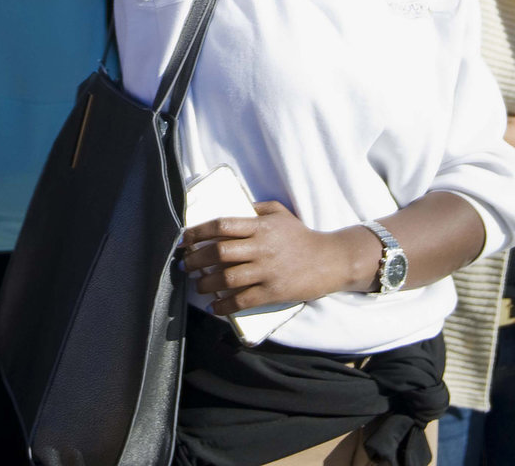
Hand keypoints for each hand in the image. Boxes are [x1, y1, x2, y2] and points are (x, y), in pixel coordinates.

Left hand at [181, 201, 373, 312]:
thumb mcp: (280, 213)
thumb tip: (234, 208)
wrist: (330, 260)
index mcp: (260, 227)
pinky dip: (224, 305)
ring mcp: (266, 271)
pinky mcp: (273, 292)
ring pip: (227, 278)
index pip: (222, 226)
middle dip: (196, 259)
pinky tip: (214, 307)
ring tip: (197, 285)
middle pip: (219, 253)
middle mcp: (261, 248)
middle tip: (185, 265)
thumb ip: (256, 208)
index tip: (184, 239)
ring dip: (206, 283)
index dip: (198, 232)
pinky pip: (242, 300)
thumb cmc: (302, 235)